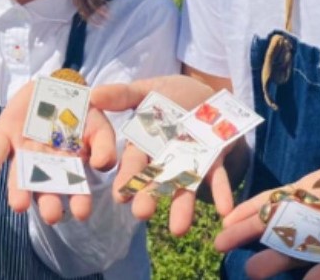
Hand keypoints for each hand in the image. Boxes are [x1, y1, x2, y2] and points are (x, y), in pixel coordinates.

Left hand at [0, 79, 116, 224]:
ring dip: (18, 190)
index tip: (81, 212)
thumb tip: (102, 165)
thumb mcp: (97, 124)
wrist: (55, 83)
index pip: (75, 186)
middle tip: (52, 215)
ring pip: (19, 175)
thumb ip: (104, 144)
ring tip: (20, 205)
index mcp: (69, 164)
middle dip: (48, 202)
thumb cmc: (80, 109)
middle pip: (46, 186)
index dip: (79, 199)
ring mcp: (23, 152)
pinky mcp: (4, 136)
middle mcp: (44, 165)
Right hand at [90, 74, 236, 234]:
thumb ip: (123, 95)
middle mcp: (166, 159)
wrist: (207, 93)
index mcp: (145, 144)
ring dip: (182, 207)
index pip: (133, 164)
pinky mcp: (216, 160)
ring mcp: (191, 162)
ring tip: (180, 229)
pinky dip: (221, 193)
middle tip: (142, 213)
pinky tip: (225, 209)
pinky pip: (218, 178)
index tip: (119, 195)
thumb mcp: (147, 90)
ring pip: (185, 186)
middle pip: (156, 180)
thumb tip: (94, 93)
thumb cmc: (171, 94)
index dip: (126, 178)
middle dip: (149, 196)